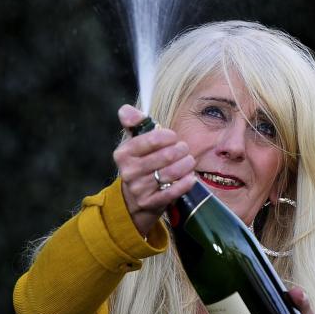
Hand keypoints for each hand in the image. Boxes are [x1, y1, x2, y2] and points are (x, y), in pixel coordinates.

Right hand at [114, 104, 197, 237]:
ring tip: (189, 161)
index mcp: (123, 154)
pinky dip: (185, 183)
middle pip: (165, 156)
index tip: (173, 137)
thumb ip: (134, 124)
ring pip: (170, 173)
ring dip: (186, 165)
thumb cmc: (140, 164)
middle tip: (184, 149)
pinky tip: (191, 177)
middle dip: (180, 150)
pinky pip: (172, 192)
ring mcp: (139, 189)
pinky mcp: (150, 203)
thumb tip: (125, 109)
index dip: (167, 136)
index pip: (150, 140)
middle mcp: (128, 171)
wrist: (132, 201)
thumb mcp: (134, 144)